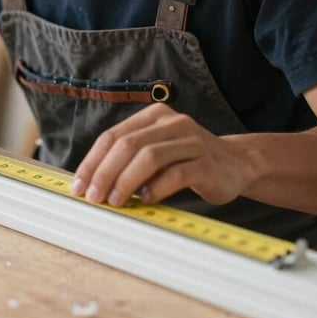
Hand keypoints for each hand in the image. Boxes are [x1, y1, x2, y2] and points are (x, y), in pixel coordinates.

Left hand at [70, 103, 256, 206]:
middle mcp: (172, 123)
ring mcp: (192, 141)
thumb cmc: (187, 160)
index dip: (93, 161)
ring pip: (150, 156)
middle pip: (128, 144)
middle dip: (105, 172)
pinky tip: (146, 200)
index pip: (113, 136)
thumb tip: (92, 183)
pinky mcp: (208, 163)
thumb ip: (129, 160)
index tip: (80, 185)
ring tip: (115, 201)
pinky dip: (157, 188)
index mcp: (153, 116)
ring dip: (126, 181)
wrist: (237, 164)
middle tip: (94, 197)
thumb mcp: (157, 151)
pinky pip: (176, 174)